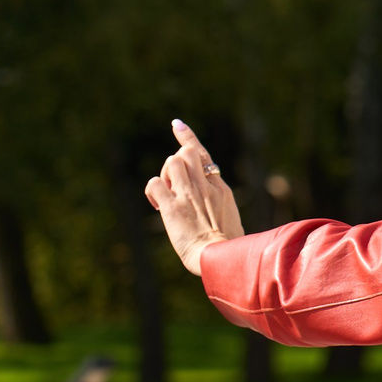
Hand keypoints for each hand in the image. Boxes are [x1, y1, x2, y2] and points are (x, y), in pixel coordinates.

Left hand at [143, 118, 244, 276]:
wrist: (222, 257)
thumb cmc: (228, 246)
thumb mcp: (229, 216)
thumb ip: (217, 202)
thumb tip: (211, 200)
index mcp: (220, 188)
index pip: (203, 154)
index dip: (188, 137)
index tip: (176, 124)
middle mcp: (205, 185)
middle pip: (185, 153)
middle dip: (176, 163)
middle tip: (174, 185)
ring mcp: (188, 194)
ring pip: (171, 162)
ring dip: (165, 176)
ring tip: (168, 196)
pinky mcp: (172, 207)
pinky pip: (154, 184)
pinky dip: (152, 191)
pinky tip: (158, 204)